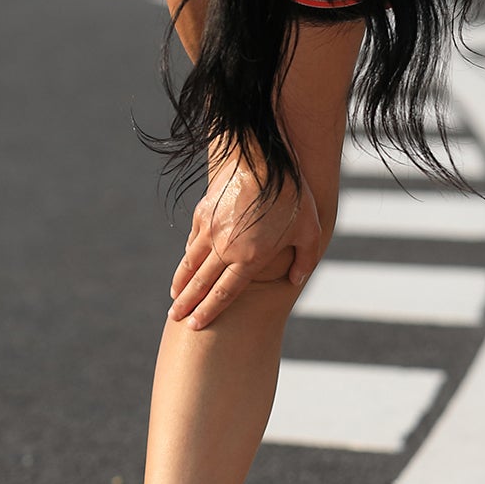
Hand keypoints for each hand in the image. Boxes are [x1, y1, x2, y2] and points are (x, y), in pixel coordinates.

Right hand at [169, 158, 323, 329]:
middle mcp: (225, 248)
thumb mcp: (310, 231)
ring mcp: (210, 230)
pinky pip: (193, 240)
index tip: (195, 325)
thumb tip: (296, 280)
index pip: (223, 293)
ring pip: (190, 263)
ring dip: (180, 283)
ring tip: (174, 297)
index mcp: (250, 258)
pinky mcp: (203, 212)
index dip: (208, 312)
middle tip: (175, 318)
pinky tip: (186, 263)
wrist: (264, 158)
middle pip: (200, 284)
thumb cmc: (293, 196)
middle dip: (186, 304)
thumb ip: (305, 260)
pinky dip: (188, 255)